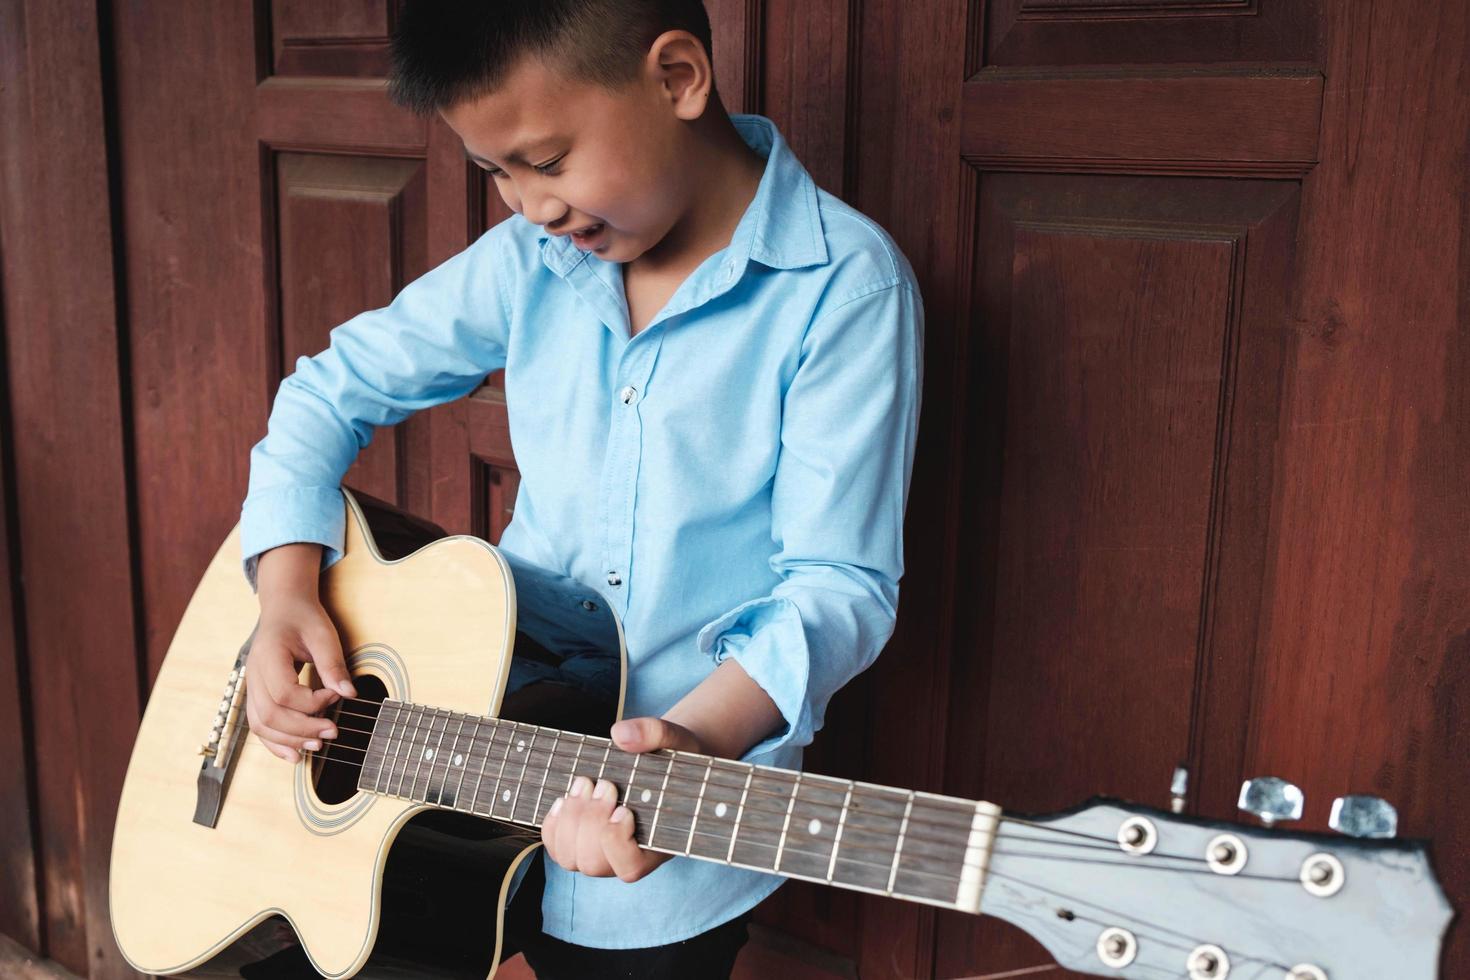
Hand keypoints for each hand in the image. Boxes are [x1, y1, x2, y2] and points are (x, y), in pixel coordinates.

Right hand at [244, 591, 354, 763]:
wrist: (284, 608)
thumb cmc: (303, 619)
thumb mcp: (324, 635)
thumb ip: (333, 665)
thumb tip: (349, 694)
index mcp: (268, 655)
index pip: (284, 693)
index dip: (312, 703)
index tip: (335, 696)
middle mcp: (253, 673)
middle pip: (270, 714)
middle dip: (302, 729)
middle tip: (332, 732)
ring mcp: (251, 685)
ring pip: (260, 724)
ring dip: (288, 741)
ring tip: (316, 747)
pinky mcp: (256, 694)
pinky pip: (259, 724)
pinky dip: (275, 742)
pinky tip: (294, 754)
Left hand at [540, 717, 704, 882]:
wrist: (664, 758)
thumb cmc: (674, 754)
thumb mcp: (676, 738)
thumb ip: (655, 733)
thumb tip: (619, 734)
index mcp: (657, 844)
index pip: (630, 867)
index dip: (616, 843)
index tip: (623, 809)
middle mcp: (627, 855)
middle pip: (593, 863)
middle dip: (590, 822)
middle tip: (605, 785)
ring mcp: (600, 850)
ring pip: (569, 858)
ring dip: (569, 821)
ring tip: (584, 785)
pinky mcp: (581, 839)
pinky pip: (555, 845)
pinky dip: (553, 823)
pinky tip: (566, 797)